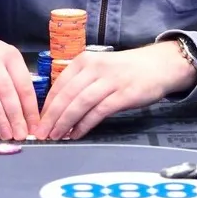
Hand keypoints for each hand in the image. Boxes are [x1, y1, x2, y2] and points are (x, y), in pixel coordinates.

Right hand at [0, 19, 38, 140]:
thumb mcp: (5, 58)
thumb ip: (15, 81)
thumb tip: (27, 116)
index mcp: (10, 56)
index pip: (24, 85)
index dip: (30, 108)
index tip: (35, 127)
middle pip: (7, 92)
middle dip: (16, 116)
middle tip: (21, 135)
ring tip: (6, 135)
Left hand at [34, 42, 196, 139]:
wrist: (159, 65)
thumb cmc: (126, 70)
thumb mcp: (99, 68)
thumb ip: (80, 83)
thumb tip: (58, 109)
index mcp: (85, 60)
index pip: (58, 85)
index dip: (46, 106)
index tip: (37, 122)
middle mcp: (95, 68)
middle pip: (66, 96)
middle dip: (51, 118)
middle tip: (41, 134)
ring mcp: (109, 80)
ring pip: (79, 104)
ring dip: (65, 123)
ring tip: (56, 137)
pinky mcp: (123, 94)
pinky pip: (98, 112)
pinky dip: (84, 125)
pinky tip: (77, 134)